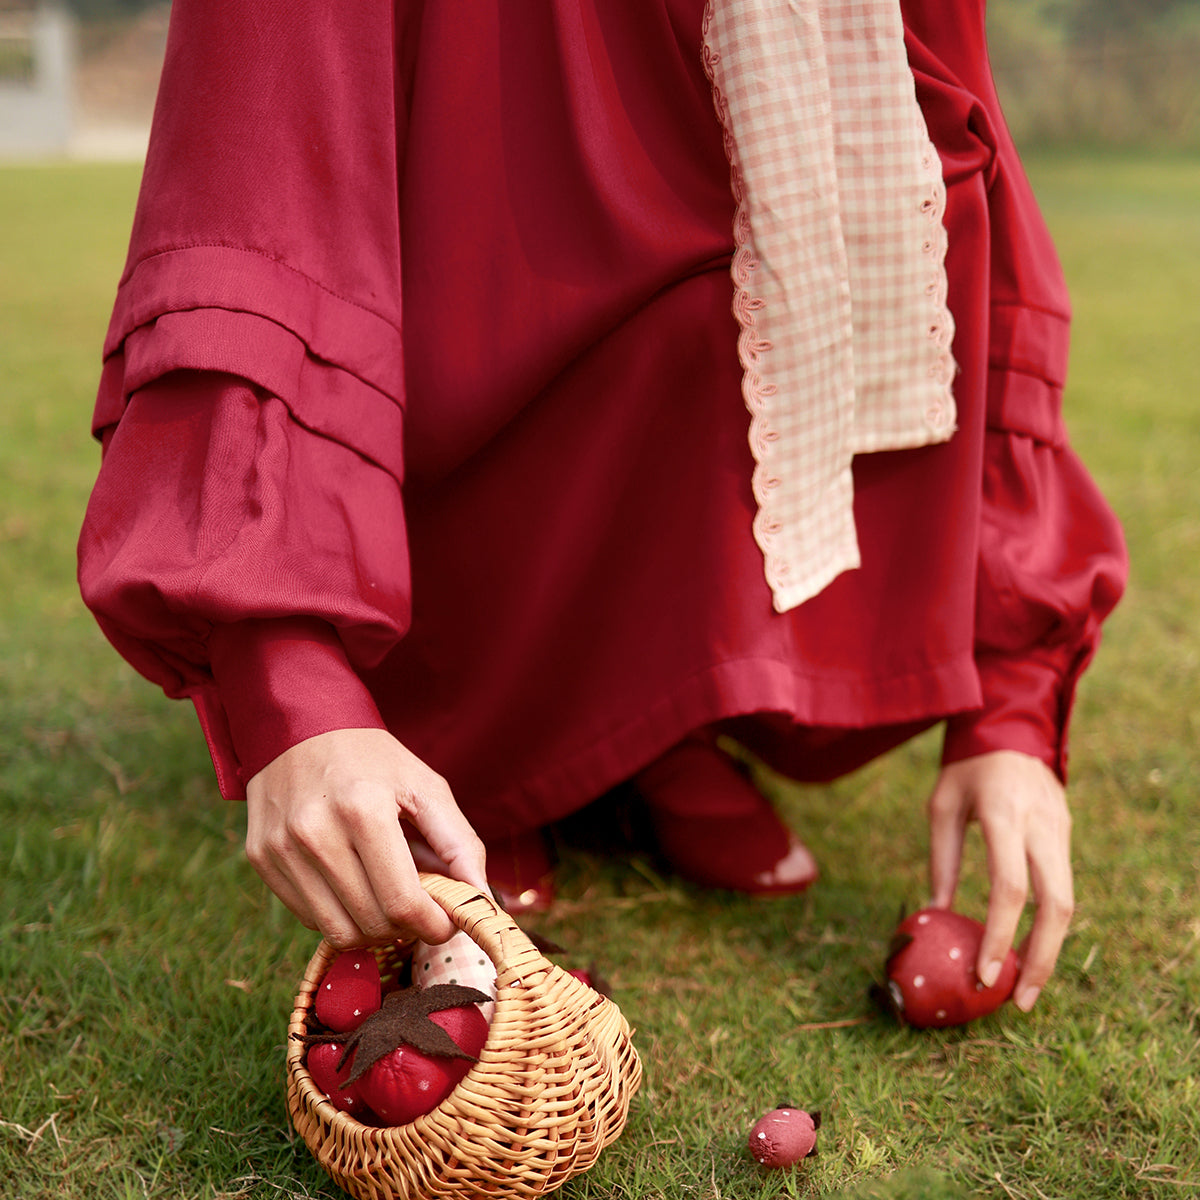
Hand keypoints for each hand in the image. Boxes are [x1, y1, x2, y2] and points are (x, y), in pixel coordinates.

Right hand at [245, 728, 487, 947]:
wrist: (301, 724)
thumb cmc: (373, 758)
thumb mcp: (426, 787)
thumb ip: (460, 844)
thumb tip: (482, 901)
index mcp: (363, 809)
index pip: (402, 903)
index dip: (434, 925)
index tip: (447, 922)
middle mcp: (315, 832)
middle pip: (372, 922)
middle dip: (408, 927)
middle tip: (421, 906)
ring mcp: (281, 848)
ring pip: (338, 931)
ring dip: (373, 928)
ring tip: (388, 897)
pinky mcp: (261, 859)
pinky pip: (309, 918)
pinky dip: (340, 914)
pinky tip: (353, 884)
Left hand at [927, 750, 1073, 1011]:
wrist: (1010, 729)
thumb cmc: (966, 769)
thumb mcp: (940, 806)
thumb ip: (942, 859)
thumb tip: (935, 914)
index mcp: (1004, 816)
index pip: (1009, 887)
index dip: (998, 934)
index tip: (984, 973)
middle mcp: (1042, 827)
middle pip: (1056, 906)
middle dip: (1040, 958)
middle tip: (1017, 1001)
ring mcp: (1061, 832)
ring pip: (1068, 903)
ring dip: (1049, 949)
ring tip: (1024, 988)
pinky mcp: (1067, 837)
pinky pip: (1063, 889)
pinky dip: (1048, 926)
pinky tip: (1029, 950)